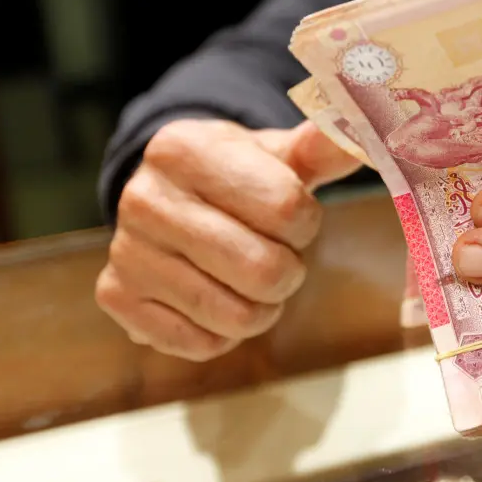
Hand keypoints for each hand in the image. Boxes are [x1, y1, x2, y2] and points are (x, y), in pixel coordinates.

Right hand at [97, 119, 359, 359]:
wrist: (172, 195)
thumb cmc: (240, 176)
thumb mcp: (279, 156)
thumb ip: (325, 148)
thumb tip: (365, 138)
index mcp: (185, 148)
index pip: (286, 209)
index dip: (306, 223)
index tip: (292, 215)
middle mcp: (142, 197)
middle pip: (264, 270)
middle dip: (288, 272)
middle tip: (276, 255)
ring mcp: (125, 250)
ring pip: (236, 316)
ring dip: (263, 307)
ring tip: (248, 277)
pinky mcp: (117, 297)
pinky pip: (201, 343)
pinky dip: (225, 333)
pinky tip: (215, 295)